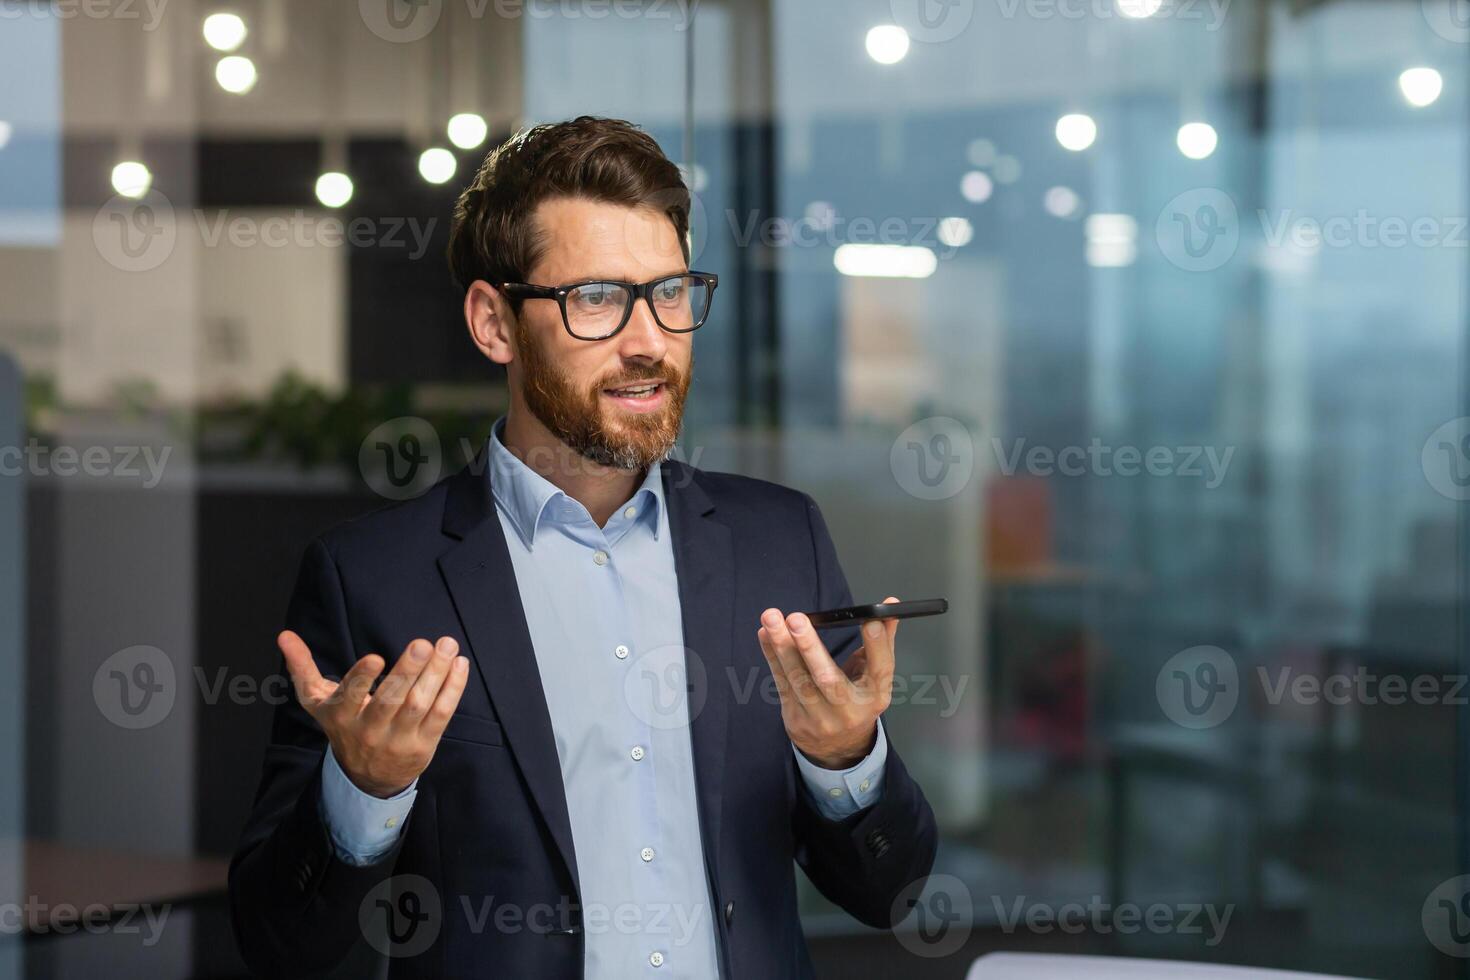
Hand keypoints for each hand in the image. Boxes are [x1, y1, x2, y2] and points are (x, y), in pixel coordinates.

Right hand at [279, 630, 470, 798]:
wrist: (366, 778)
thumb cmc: (343, 725)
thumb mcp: (317, 701)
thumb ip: (301, 667)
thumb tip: (284, 635)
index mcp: (341, 715)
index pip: (350, 697)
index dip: (362, 678)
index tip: (375, 657)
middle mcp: (369, 730)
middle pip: (391, 699)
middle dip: (408, 670)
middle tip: (424, 643)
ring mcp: (398, 739)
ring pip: (419, 704)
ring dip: (436, 674)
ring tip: (447, 645)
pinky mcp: (423, 745)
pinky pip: (441, 714)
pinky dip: (453, 689)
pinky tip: (459, 665)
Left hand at [756, 596, 899, 769]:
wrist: (838, 747)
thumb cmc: (858, 699)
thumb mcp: (876, 675)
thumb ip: (881, 640)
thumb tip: (890, 604)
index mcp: (875, 696)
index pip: (880, 669)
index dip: (877, 645)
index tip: (869, 619)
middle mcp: (848, 710)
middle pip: (828, 679)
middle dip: (810, 647)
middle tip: (797, 619)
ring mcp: (819, 718)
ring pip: (798, 680)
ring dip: (782, 647)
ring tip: (772, 618)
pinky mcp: (795, 718)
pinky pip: (782, 683)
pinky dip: (772, 656)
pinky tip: (765, 633)